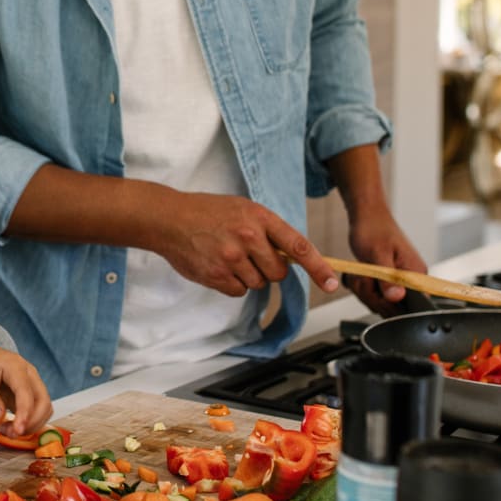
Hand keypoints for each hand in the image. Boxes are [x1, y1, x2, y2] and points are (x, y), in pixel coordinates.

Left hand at [0, 341, 51, 437]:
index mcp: (16, 366)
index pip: (27, 393)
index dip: (25, 414)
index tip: (17, 431)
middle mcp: (27, 374)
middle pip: (43, 401)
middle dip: (31, 422)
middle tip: (10, 433)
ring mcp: (28, 383)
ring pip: (42, 407)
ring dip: (31, 424)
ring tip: (7, 430)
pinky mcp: (24, 393)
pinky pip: (34, 410)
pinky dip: (27, 422)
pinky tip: (9, 427)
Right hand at [159, 193, 339, 297]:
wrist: (169, 218)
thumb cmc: (206, 211)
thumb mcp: (242, 209)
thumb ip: (267, 230)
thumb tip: (291, 256)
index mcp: (259, 217)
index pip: (298, 246)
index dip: (319, 267)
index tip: (332, 283)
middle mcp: (248, 237)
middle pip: (278, 272)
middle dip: (269, 268)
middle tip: (249, 254)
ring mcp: (232, 257)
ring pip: (258, 283)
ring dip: (248, 275)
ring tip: (227, 255)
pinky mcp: (217, 275)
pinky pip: (238, 291)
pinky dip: (231, 283)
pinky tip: (218, 265)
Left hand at [346, 208, 427, 316]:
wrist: (366, 216)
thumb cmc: (373, 229)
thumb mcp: (377, 254)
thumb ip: (387, 278)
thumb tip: (397, 298)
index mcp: (416, 275)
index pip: (411, 306)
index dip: (389, 304)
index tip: (374, 288)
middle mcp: (412, 282)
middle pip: (392, 308)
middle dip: (371, 294)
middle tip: (363, 275)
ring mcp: (400, 283)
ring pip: (380, 303)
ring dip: (364, 290)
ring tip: (361, 272)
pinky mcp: (389, 283)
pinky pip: (375, 296)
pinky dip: (363, 287)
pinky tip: (360, 275)